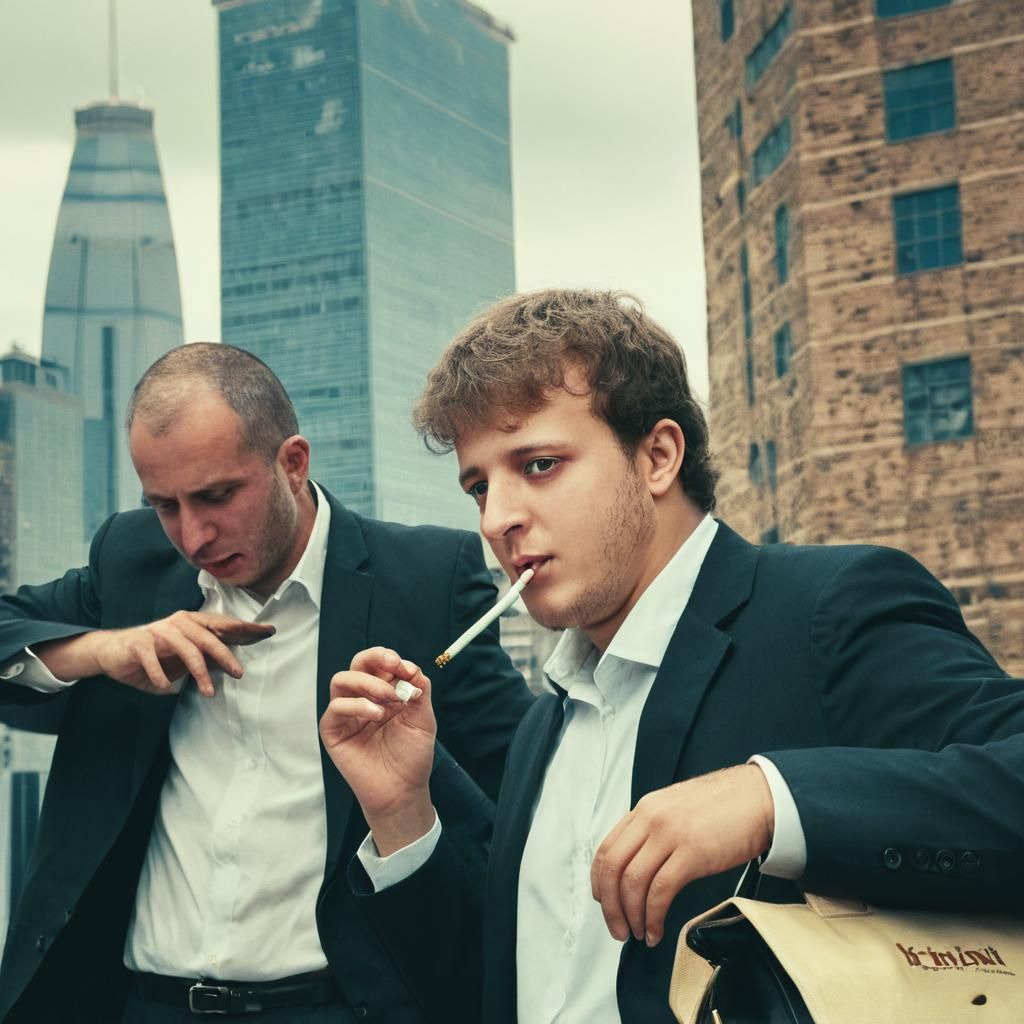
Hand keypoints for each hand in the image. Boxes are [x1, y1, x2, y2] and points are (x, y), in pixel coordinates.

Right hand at [34, 611, 274, 696]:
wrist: (111, 653)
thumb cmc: (155, 656)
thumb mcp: (184, 659)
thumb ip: (207, 658)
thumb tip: (233, 666)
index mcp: (192, 622)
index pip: (223, 625)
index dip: (246, 628)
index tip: (269, 631)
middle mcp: (178, 623)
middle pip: (208, 637)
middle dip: (226, 655)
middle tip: (239, 673)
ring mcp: (158, 631)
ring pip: (185, 649)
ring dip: (199, 672)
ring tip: (208, 693)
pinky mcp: (138, 643)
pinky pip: (153, 660)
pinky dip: (161, 675)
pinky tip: (166, 687)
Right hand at [320, 647, 436, 854]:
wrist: (403, 790)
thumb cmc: (412, 756)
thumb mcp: (423, 718)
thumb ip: (419, 690)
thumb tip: (412, 669)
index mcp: (385, 692)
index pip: (380, 663)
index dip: (392, 659)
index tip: (409, 670)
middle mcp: (363, 698)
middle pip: (358, 664)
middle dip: (375, 657)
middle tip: (393, 665)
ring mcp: (347, 714)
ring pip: (341, 680)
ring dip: (367, 682)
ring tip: (388, 697)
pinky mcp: (334, 731)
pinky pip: (336, 707)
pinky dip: (356, 704)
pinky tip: (376, 714)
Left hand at [590, 764, 773, 946]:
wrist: (760, 797)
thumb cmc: (725, 806)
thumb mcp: (677, 808)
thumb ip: (654, 829)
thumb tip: (638, 864)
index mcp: (645, 809)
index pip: (606, 848)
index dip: (599, 882)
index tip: (604, 902)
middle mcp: (651, 819)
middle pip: (612, 868)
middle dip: (610, 906)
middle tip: (618, 928)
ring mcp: (670, 834)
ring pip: (632, 882)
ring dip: (631, 916)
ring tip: (639, 933)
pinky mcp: (692, 853)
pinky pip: (660, 892)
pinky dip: (653, 917)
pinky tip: (657, 930)